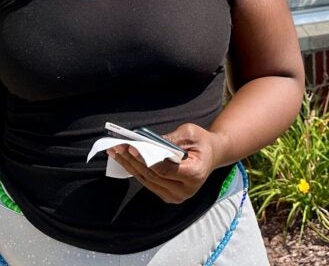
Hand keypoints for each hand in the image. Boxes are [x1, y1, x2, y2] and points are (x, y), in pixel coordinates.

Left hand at [106, 123, 220, 203]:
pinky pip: (149, 183)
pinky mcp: (169, 196)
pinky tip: (125, 160)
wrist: (213, 155)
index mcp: (194, 174)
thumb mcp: (190, 133)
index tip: (131, 148)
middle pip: (153, 177)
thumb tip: (148, 142)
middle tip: (117, 148)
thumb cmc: (202, 142)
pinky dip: (136, 171)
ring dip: (130, 167)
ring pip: (147, 182)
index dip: (146, 159)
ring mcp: (176, 197)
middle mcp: (185, 190)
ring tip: (115, 153)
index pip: (165, 169)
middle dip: (133, 161)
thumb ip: (171, 139)